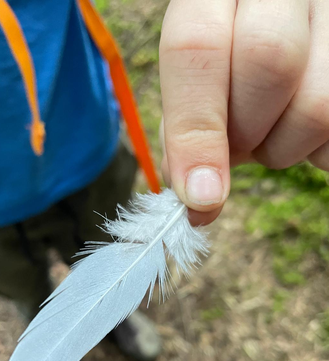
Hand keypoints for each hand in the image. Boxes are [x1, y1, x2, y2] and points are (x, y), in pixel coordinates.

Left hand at [160, 0, 328, 224]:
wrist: (283, 23)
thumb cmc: (230, 58)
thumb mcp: (198, 76)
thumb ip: (187, 122)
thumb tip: (197, 194)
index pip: (197, 46)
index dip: (194, 130)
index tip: (200, 195)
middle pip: (269, 63)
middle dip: (244, 132)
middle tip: (235, 146)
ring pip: (318, 104)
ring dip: (282, 147)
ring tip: (268, 131)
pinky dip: (316, 150)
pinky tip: (296, 126)